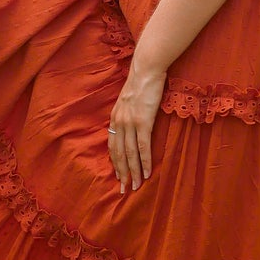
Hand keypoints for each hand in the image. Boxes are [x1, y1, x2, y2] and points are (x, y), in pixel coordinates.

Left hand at [108, 59, 165, 193]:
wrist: (147, 69)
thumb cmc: (142, 83)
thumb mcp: (129, 100)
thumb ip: (128, 114)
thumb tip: (133, 126)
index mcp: (115, 118)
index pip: (113, 146)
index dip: (115, 163)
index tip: (118, 176)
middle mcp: (119, 122)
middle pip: (119, 154)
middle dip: (121, 174)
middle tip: (123, 190)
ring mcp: (130, 123)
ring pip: (130, 154)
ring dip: (133, 172)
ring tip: (135, 186)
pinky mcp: (143, 122)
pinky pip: (143, 147)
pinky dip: (144, 162)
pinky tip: (146, 173)